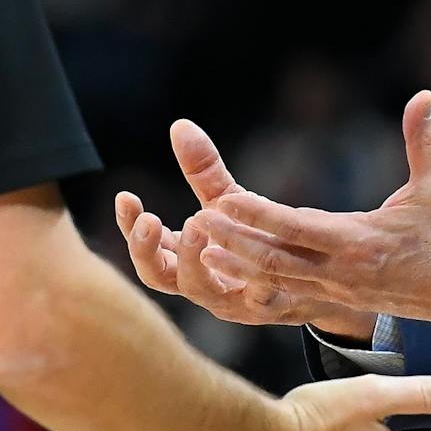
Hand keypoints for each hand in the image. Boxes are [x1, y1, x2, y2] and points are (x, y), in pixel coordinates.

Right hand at [116, 119, 374, 338]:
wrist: (305, 277)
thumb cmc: (252, 238)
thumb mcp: (226, 201)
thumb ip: (203, 170)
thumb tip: (181, 125)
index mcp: (183, 260)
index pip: (146, 249)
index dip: (130, 227)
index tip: (125, 197)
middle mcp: (199, 284)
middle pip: (159, 276)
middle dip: (148, 250)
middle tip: (151, 221)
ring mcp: (230, 299)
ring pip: (199, 288)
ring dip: (193, 259)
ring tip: (195, 224)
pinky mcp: (266, 305)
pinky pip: (257, 297)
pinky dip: (253, 278)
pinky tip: (251, 254)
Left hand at [193, 91, 430, 329]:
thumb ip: (422, 138)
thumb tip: (423, 94)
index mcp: (362, 240)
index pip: (298, 228)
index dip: (258, 216)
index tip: (223, 200)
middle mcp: (344, 271)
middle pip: (276, 260)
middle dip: (234, 242)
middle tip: (195, 224)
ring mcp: (341, 291)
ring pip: (278, 281)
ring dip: (238, 265)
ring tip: (200, 250)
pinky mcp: (342, 301)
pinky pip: (293, 295)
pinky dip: (260, 284)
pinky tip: (233, 274)